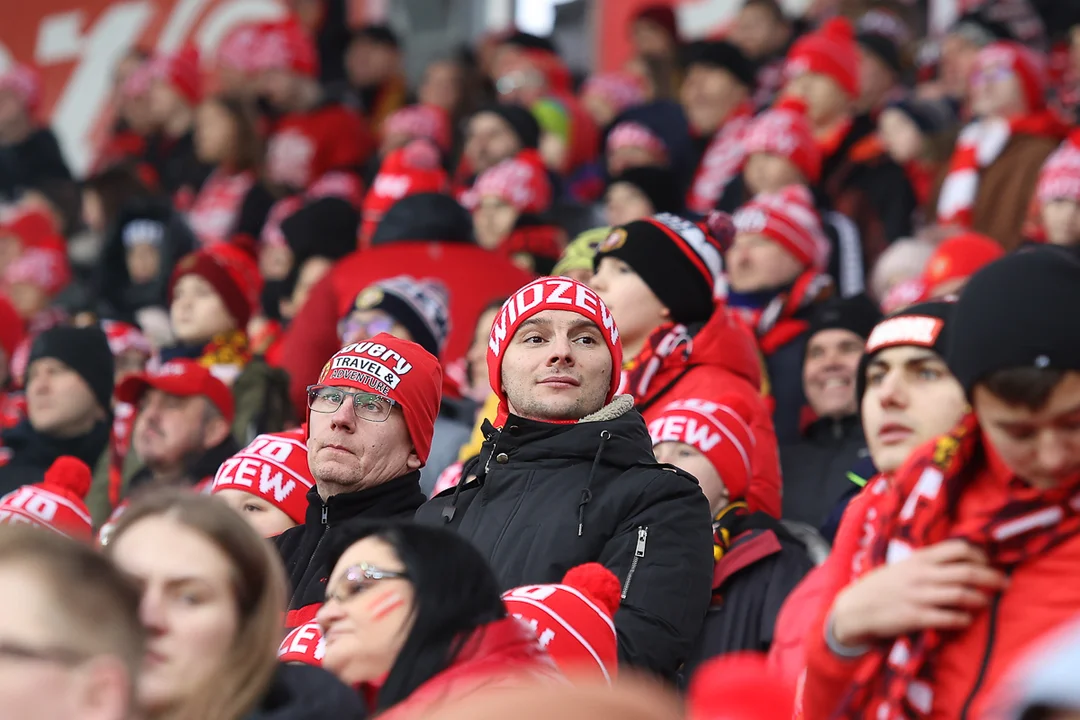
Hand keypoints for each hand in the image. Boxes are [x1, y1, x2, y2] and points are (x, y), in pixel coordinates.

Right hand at [830, 540, 1008, 647]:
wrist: (855, 609)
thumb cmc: (879, 587)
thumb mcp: (901, 567)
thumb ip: (925, 564)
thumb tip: (956, 563)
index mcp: (918, 559)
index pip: (957, 549)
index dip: (979, 554)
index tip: (988, 562)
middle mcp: (922, 575)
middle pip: (967, 572)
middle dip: (991, 577)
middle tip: (1004, 583)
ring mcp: (920, 596)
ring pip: (962, 595)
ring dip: (980, 599)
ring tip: (986, 602)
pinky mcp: (917, 617)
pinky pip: (949, 618)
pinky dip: (963, 619)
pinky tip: (966, 620)